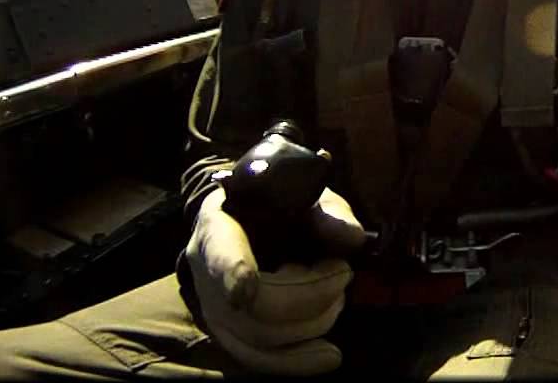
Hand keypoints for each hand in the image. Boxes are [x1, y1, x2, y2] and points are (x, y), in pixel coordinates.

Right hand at [184, 186, 365, 375]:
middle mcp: (206, 274)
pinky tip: (330, 355)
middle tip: (343, 272)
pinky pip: (260, 360)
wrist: (251, 225)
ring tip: (338, 298)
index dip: (231, 269)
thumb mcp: (307, 197)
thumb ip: (330, 213)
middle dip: (310, 294)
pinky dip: (298, 360)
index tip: (246, 284)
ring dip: (312, 322)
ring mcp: (215, 310)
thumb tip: (351, 237)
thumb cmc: (279, 209)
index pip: (219, 251)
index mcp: (219, 226)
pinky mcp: (231, 336)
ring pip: (260, 337)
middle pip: (254, 305)